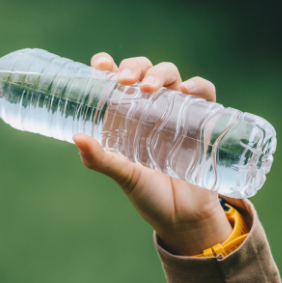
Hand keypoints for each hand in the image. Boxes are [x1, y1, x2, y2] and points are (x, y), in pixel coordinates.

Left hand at [74, 53, 232, 255]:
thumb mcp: (124, 176)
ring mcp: (176, 112)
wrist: (184, 218)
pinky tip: (187, 91)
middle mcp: (149, 108)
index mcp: (124, 116)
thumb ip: (101, 160)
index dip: (107, 66)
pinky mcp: (202, 120)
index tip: (100, 64)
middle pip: (142, 71)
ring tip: (149, 87)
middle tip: (123, 80)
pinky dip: (198, 85)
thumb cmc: (149, 195)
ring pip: (170, 75)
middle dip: (134, 67)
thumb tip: (77, 138)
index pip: (115, 80)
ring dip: (159, 73)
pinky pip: (204, 93)